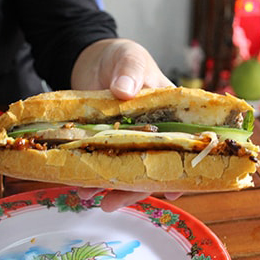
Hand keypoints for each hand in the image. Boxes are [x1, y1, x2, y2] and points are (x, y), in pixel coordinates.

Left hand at [71, 39, 180, 210]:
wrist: (91, 59)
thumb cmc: (121, 57)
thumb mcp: (130, 58)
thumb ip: (130, 72)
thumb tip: (125, 89)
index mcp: (168, 115)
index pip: (180, 146)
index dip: (178, 172)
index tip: (171, 191)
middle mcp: (150, 134)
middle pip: (148, 167)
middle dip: (133, 189)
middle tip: (114, 202)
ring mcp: (126, 141)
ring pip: (123, 170)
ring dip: (109, 187)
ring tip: (90, 197)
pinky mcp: (103, 143)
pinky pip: (101, 163)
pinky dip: (91, 175)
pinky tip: (80, 184)